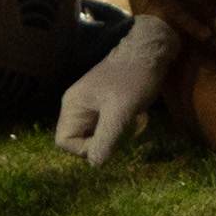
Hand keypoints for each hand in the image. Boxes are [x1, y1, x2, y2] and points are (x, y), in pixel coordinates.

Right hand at [54, 14, 179, 166]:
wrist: (151, 51)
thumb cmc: (134, 79)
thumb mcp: (120, 112)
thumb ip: (105, 139)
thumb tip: (94, 164)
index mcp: (73, 105)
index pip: (65, 142)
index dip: (85, 149)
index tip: (109, 140)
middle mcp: (78, 106)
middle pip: (81, 140)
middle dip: (106, 142)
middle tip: (126, 129)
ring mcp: (92, 105)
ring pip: (98, 136)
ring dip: (118, 135)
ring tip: (135, 120)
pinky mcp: (107, 104)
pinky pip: (109, 127)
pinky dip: (124, 127)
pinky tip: (138, 116)